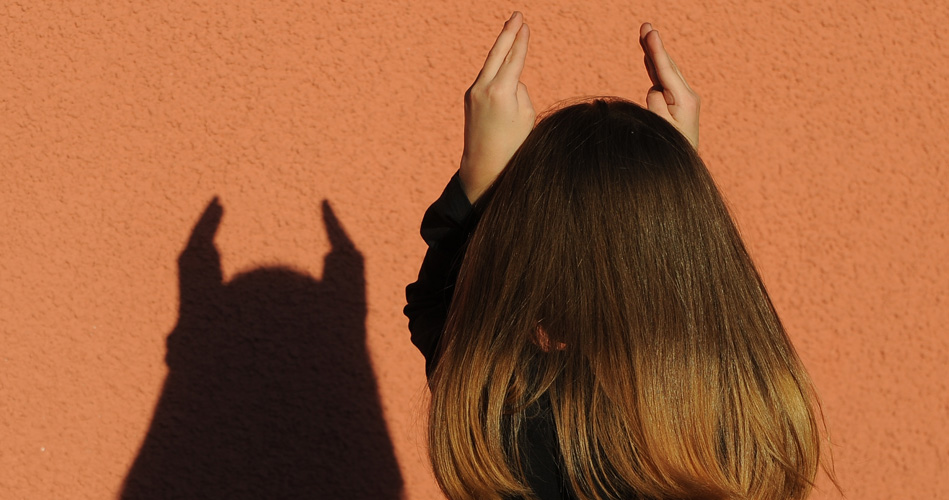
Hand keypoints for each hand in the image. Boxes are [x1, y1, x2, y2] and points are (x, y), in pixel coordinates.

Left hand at [459, 11, 535, 202]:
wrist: (484, 164)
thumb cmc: (513, 144)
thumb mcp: (526, 115)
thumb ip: (519, 90)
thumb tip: (512, 78)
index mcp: (501, 91)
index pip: (514, 59)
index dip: (521, 42)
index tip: (526, 26)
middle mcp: (483, 88)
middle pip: (498, 53)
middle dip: (508, 33)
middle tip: (517, 15)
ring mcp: (473, 92)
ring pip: (490, 64)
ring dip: (501, 47)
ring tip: (511, 30)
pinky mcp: (469, 98)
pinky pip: (487, 77)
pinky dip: (496, 66)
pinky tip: (503, 58)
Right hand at [639, 23, 699, 148]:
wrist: (686, 168)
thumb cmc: (673, 150)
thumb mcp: (661, 127)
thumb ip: (656, 104)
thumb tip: (655, 89)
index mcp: (684, 101)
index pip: (665, 71)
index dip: (656, 50)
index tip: (650, 33)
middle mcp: (687, 96)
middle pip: (666, 65)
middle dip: (654, 45)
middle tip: (646, 25)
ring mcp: (684, 99)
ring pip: (664, 72)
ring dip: (654, 54)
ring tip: (646, 35)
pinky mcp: (678, 104)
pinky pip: (663, 81)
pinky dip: (655, 68)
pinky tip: (650, 58)